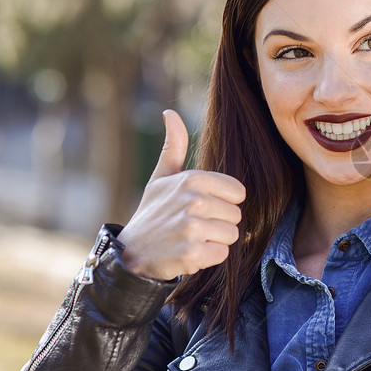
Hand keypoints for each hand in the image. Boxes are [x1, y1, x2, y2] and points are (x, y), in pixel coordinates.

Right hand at [119, 110, 245, 280]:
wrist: (131, 253)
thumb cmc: (153, 213)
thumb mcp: (162, 177)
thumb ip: (174, 146)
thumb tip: (170, 113)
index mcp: (193, 180)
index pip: (239, 193)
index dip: (223, 202)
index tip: (202, 207)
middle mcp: (194, 201)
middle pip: (237, 215)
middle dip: (219, 223)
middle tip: (193, 226)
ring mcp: (193, 227)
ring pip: (232, 235)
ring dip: (215, 241)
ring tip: (191, 238)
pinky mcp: (193, 253)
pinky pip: (222, 254)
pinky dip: (209, 258)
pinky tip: (189, 253)